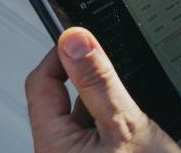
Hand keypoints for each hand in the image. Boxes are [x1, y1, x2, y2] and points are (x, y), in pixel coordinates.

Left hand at [25, 28, 179, 152]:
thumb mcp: (126, 125)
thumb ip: (97, 80)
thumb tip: (74, 39)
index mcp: (53, 146)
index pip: (41, 82)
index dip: (63, 55)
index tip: (87, 41)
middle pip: (62, 98)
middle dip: (92, 84)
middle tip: (118, 78)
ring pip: (84, 116)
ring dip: (107, 105)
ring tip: (135, 115)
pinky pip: (97, 134)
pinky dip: (116, 123)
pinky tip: (139, 132)